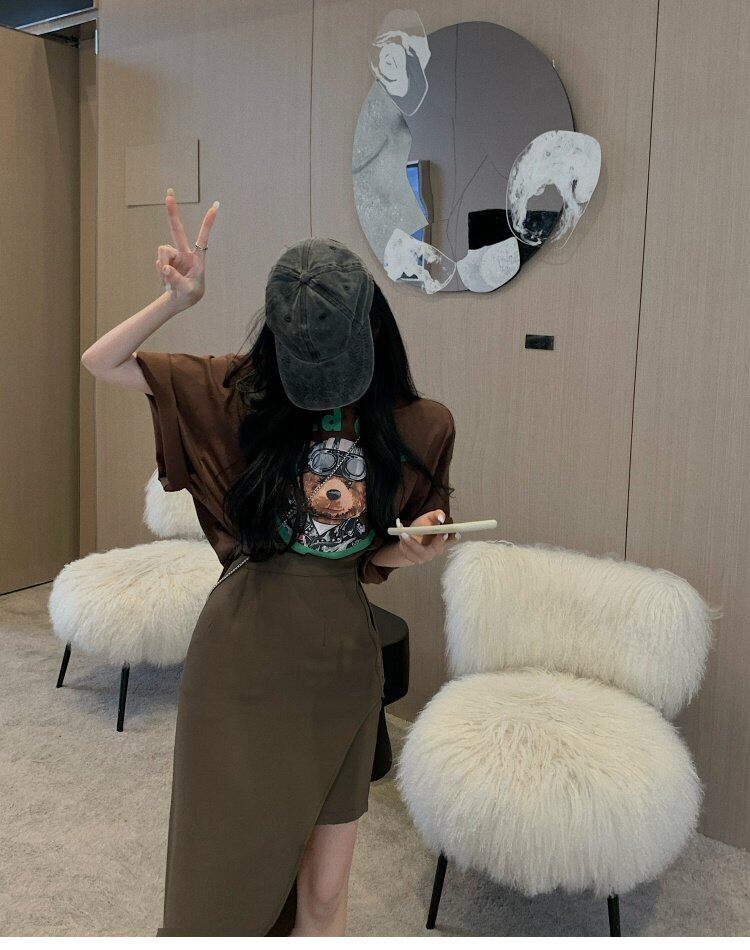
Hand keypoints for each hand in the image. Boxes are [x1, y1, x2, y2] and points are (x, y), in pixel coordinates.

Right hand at [155, 188, 218, 309]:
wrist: (180, 299)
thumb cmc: (190, 294)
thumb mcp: (187, 291)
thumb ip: (177, 280)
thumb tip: (164, 267)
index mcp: (198, 258)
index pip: (203, 239)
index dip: (208, 224)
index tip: (215, 207)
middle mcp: (185, 253)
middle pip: (177, 230)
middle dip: (172, 213)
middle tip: (169, 192)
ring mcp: (174, 256)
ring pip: (162, 252)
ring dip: (163, 267)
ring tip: (170, 283)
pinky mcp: (165, 260)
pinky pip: (158, 262)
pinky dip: (161, 274)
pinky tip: (167, 282)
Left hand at [396, 509, 458, 565]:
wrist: (407, 537)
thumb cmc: (421, 526)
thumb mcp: (429, 517)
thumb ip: (437, 514)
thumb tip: (441, 518)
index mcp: (443, 539)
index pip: (451, 539)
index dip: (454, 537)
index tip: (454, 532)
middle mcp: (437, 549)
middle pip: (437, 548)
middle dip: (436, 541)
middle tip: (434, 532)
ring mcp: (427, 556)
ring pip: (421, 552)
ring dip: (412, 543)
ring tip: (404, 533)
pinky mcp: (416, 559)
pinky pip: (410, 553)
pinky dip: (404, 543)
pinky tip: (401, 535)